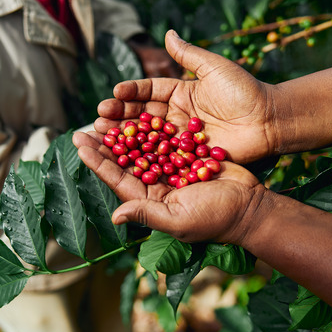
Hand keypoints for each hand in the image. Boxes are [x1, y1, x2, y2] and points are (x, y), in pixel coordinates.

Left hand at [73, 131, 267, 244]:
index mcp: (149, 200)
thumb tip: (115, 217)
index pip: (117, 179)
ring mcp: (172, 170)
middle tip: (87, 125)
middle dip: (106, 144)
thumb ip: (147, 214)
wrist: (251, 206)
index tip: (80, 143)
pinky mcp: (187, 157)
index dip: (98, 161)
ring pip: (142, 147)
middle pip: (125, 161)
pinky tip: (138, 111)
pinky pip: (165, 139)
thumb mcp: (179, 220)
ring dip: (125, 132)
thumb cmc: (215, 219)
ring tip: (108, 114)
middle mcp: (157, 185)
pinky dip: (152, 127)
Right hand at [98, 30, 282, 163]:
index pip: (149, 91)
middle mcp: (177, 115)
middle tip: (99, 117)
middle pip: (142, 116)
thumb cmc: (245, 91)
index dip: (131, 92)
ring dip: (125, 137)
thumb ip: (189, 54)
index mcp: (181, 92)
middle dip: (120, 116)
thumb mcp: (215, 68)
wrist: (269, 120)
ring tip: (103, 135)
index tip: (114, 92)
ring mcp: (181, 138)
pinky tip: (125, 158)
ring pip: (147, 137)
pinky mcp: (188, 157)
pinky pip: (163, 156)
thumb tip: (168, 32)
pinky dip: (144, 157)